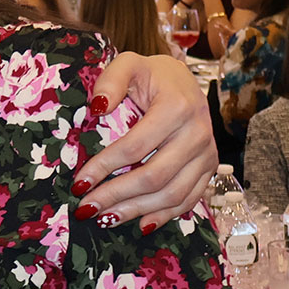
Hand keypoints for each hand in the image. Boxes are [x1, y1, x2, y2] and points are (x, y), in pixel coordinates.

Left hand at [76, 52, 214, 230]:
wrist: (185, 81)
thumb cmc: (151, 75)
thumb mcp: (129, 64)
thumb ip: (111, 81)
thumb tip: (97, 108)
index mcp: (177, 107)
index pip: (134, 147)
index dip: (104, 167)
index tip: (79, 183)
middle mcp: (197, 133)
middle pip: (154, 177)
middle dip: (116, 196)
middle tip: (87, 208)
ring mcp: (206, 154)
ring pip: (172, 195)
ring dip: (136, 210)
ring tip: (106, 218)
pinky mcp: (210, 168)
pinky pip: (189, 200)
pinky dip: (164, 216)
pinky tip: (140, 224)